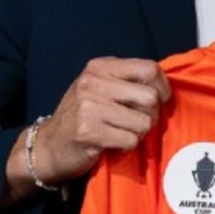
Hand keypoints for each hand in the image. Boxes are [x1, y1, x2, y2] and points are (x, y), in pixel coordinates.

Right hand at [7, 57, 170, 199]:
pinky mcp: (88, 132)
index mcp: (101, 66)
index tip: (160, 100)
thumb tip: (166, 86)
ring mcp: (89, 107)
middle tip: (138, 122)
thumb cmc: (83, 116)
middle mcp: (93, 82)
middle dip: (152, 115)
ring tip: (122, 132)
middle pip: (151, 97)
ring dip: (139, 133)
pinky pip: (130, 140)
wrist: (48, 146)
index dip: (163, 87)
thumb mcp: (102, 87)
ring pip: (144, 122)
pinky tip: (112, 143)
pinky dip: (127, 145)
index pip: (150, 69)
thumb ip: (129, 81)